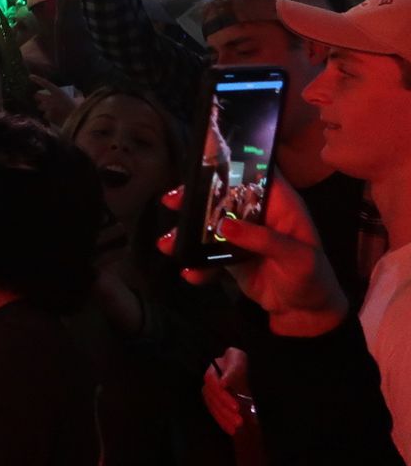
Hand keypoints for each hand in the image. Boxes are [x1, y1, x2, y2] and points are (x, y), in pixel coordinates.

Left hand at [29, 74, 79, 125]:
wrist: (79, 122)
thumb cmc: (80, 110)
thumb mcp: (79, 100)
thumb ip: (76, 95)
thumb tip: (78, 94)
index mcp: (59, 92)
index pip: (45, 83)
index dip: (37, 79)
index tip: (30, 76)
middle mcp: (51, 99)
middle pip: (37, 96)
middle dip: (38, 98)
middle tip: (41, 100)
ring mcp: (48, 108)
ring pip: (40, 107)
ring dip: (44, 108)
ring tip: (53, 111)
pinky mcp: (48, 116)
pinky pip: (45, 116)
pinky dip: (49, 117)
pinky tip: (56, 118)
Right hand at [157, 173, 347, 337]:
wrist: (306, 316)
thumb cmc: (312, 280)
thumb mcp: (296, 258)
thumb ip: (262, 239)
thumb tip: (223, 224)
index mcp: (279, 206)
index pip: (256, 174)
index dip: (232, 164)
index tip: (202, 164)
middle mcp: (258, 215)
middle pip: (223, 195)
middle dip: (194, 198)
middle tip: (172, 201)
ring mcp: (242, 235)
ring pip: (209, 223)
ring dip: (186, 232)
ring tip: (167, 243)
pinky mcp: (230, 256)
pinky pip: (208, 254)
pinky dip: (196, 263)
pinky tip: (190, 273)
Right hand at [202, 347, 255, 436]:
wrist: (246, 370)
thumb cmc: (239, 363)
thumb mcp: (238, 360)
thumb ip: (232, 370)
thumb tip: (222, 384)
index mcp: (214, 367)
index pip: (211, 380)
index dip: (222, 394)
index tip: (236, 406)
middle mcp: (209, 380)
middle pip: (211, 396)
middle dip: (225, 410)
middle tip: (240, 421)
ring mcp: (210, 390)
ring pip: (212, 406)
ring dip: (224, 418)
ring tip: (237, 427)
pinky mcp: (214, 401)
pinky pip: (214, 412)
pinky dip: (222, 421)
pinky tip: (231, 430)